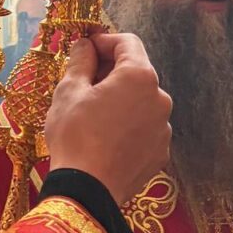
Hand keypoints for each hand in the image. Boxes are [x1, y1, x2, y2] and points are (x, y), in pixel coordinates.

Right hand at [45, 32, 172, 204]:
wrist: (86, 191)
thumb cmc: (75, 135)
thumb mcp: (69, 90)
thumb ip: (81, 60)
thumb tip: (85, 46)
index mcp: (140, 77)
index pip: (128, 43)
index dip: (105, 41)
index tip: (86, 49)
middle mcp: (161, 99)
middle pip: (137, 73)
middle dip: (112, 72)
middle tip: (84, 82)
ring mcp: (163, 128)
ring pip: (141, 103)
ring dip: (121, 100)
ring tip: (93, 115)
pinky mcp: (161, 152)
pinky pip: (144, 128)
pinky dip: (128, 126)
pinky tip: (106, 138)